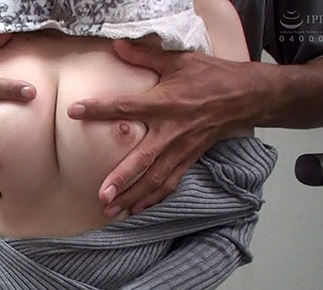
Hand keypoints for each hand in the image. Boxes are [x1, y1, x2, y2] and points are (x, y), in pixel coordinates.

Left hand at [68, 39, 252, 215]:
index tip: (74, 111)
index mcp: (165, 103)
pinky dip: (154, 199)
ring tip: (111, 211)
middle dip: (122, 180)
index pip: (126, 107)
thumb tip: (117, 44)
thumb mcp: (180, 60)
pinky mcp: (190, 160)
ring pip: (155, 179)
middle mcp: (172, 131)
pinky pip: (170, 184)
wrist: (248, 96)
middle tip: (102, 196)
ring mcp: (182, 149)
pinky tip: (137, 211)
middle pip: (144, 160)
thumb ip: (146, 54)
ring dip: (133, 197)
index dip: (100, 109)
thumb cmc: (212, 76)